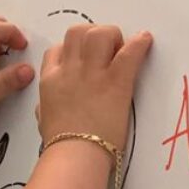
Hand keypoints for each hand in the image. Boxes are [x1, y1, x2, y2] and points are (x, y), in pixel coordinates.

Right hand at [37, 25, 153, 151]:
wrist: (74, 155)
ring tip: (122, 48)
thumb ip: (45, 107)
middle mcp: (69, 70)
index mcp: (51, 80)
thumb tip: (47, 107)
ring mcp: (92, 74)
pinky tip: (145, 40)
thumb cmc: (60, 145)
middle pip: (78, 32)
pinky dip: (140, 43)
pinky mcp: (116, 82)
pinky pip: (129, 52)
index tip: (85, 59)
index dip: (73, 49)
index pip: (57, 49)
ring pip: (99, 33)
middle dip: (93, 35)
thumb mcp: (44, 120)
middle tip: (106, 50)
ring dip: (113, 36)